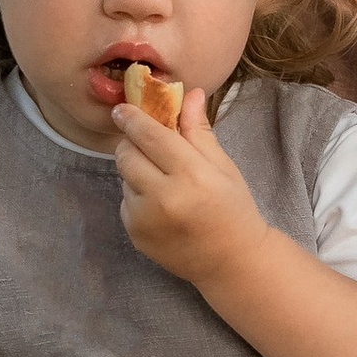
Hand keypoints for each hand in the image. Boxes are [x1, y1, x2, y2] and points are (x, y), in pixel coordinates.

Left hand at [111, 83, 265, 291]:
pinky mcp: (135, 234)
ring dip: (137, 171)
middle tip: (148, 144)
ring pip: (124, 177)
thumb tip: (189, 93)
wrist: (231, 262)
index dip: (134, 118)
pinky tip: (162, 206)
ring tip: (164, 181)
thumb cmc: (233, 209)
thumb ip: (199, 131)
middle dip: (133, 143)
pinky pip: (125, 201)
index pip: (151, 136)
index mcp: (192, 176)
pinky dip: (138, 195)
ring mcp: (146, 219)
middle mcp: (165, 198)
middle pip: (127, 154)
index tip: (123, 108)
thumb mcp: (223, 167)